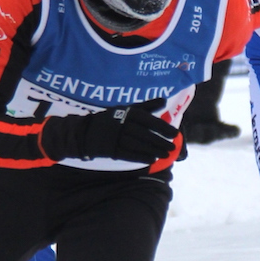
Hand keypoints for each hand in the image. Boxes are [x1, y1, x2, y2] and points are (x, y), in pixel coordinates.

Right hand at [40, 100, 178, 164]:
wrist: (85, 132)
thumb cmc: (110, 119)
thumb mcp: (126, 109)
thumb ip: (146, 106)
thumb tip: (164, 100)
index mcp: (126, 112)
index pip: (147, 120)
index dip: (162, 127)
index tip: (174, 134)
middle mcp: (121, 124)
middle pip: (144, 134)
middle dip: (160, 141)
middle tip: (172, 146)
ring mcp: (115, 137)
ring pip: (138, 145)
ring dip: (153, 150)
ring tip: (166, 154)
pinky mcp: (111, 150)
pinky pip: (128, 154)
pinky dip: (141, 157)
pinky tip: (152, 160)